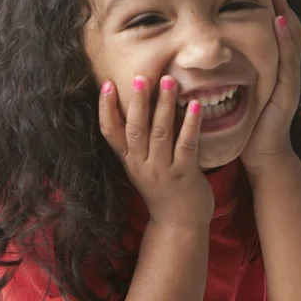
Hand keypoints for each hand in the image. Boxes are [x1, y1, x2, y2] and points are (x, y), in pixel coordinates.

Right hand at [98, 75, 214, 226]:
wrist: (178, 224)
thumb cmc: (162, 187)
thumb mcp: (141, 165)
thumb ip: (137, 140)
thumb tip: (137, 101)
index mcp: (129, 160)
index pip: (110, 133)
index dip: (106, 109)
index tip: (105, 84)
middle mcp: (142, 165)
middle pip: (136, 129)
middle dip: (138, 102)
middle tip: (141, 77)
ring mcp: (163, 170)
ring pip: (161, 133)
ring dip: (164, 105)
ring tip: (169, 81)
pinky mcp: (185, 175)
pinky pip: (187, 145)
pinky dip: (190, 124)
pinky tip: (194, 105)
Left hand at [240, 0, 300, 177]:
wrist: (261, 154)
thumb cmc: (246, 125)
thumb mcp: (240, 93)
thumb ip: (232, 74)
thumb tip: (207, 56)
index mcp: (276, 71)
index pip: (280, 35)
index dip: (276, 12)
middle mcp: (287, 72)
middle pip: (291, 32)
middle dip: (284, 6)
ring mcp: (290, 80)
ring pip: (294, 41)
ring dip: (286, 15)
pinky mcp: (288, 91)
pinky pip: (289, 60)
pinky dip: (285, 40)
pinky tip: (278, 23)